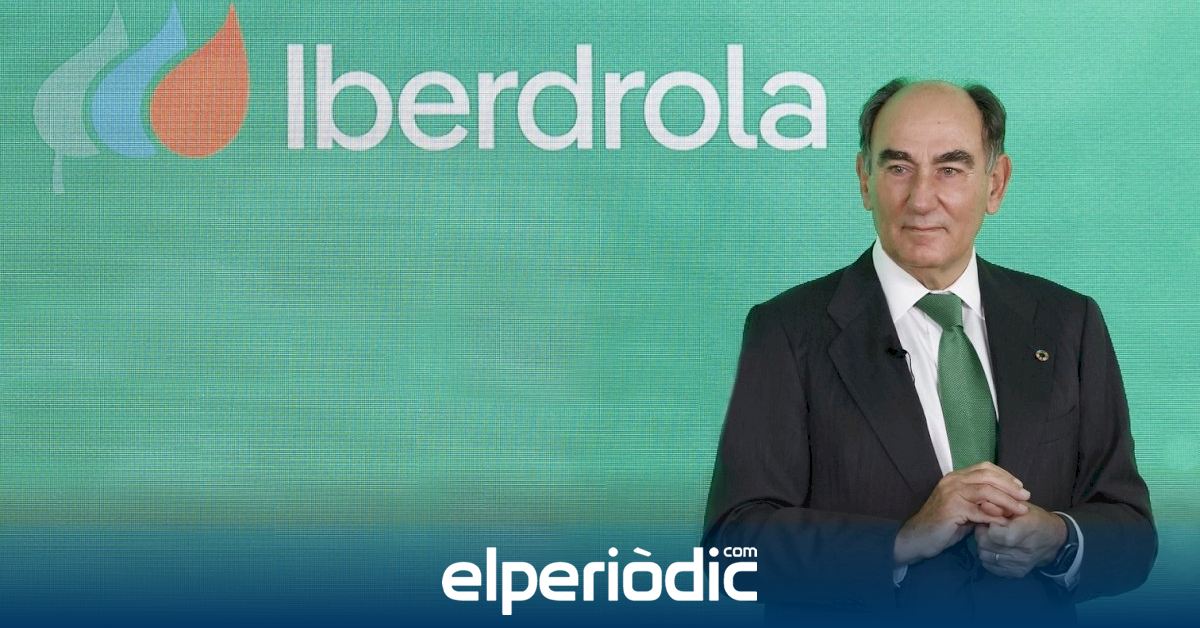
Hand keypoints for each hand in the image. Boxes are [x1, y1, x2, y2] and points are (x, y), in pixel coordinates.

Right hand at [894, 462, 1030, 565]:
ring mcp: (951, 494)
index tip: (1020, 486)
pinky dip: (995, 517)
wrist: (918, 538)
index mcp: (955, 477)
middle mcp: (952, 481)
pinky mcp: (951, 509)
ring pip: (986, 492)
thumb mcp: (963, 508)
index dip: (1004, 475)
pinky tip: (1005, 523)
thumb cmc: (942, 525)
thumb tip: (1007, 502)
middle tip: (1026, 497)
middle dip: (1010, 487)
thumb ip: (980, 501)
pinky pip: (980, 512)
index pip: (984, 467)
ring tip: (1021, 510)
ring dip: (1007, 501)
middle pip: (987, 476)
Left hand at [974, 503, 1066, 578]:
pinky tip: (995, 549)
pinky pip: (992, 567)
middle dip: (981, 535)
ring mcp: (1020, 564)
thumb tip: (983, 505)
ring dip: (983, 547)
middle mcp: (1023, 551)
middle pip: (987, 546)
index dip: (988, 526)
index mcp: (1024, 531)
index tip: (991, 521)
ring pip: (986, 557)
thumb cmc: (1036, 519)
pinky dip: (989, 558)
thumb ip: (1001, 505)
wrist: (1054, 539)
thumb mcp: (1021, 506)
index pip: (993, 534)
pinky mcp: (1017, 572)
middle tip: (986, 529)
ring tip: (990, 538)